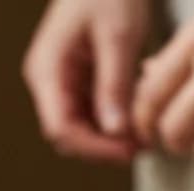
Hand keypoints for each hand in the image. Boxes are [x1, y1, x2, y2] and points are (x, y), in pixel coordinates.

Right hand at [22, 0, 149, 163]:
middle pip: (69, 133)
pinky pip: (92, 109)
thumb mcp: (118, 35)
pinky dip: (115, 116)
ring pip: (82, 126)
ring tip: (146, 133)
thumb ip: (113, 84)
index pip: (60, 128)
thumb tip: (114, 132)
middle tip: (143, 147)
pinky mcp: (78, 78)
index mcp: (47, 70)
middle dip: (104, 146)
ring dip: (112, 135)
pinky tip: (139, 112)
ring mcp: (61, 80)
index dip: (93, 148)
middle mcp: (48, 80)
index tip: (129, 151)